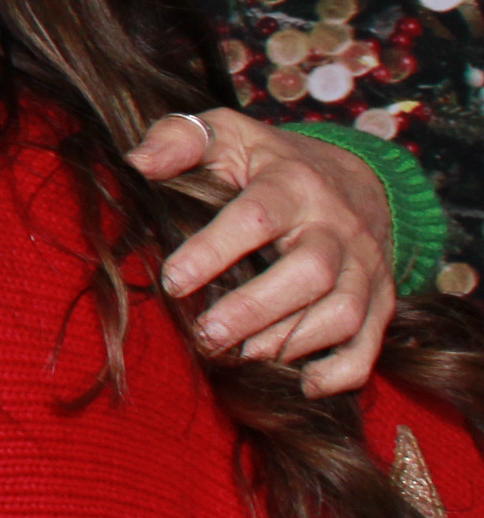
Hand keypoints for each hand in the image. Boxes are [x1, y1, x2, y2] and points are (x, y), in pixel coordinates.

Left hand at [133, 108, 396, 394]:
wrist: (354, 176)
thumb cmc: (267, 161)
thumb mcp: (224, 134)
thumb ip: (178, 140)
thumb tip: (136, 163)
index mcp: (291, 183)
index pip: (257, 217)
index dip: (214, 250)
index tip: (173, 281)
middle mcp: (335, 226)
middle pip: (309, 273)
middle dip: (253, 310)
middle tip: (205, 335)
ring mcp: (364, 265)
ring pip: (343, 312)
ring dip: (290, 342)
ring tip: (240, 355)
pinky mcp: (381, 299)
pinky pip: (372, 343)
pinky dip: (342, 371)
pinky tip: (301, 384)